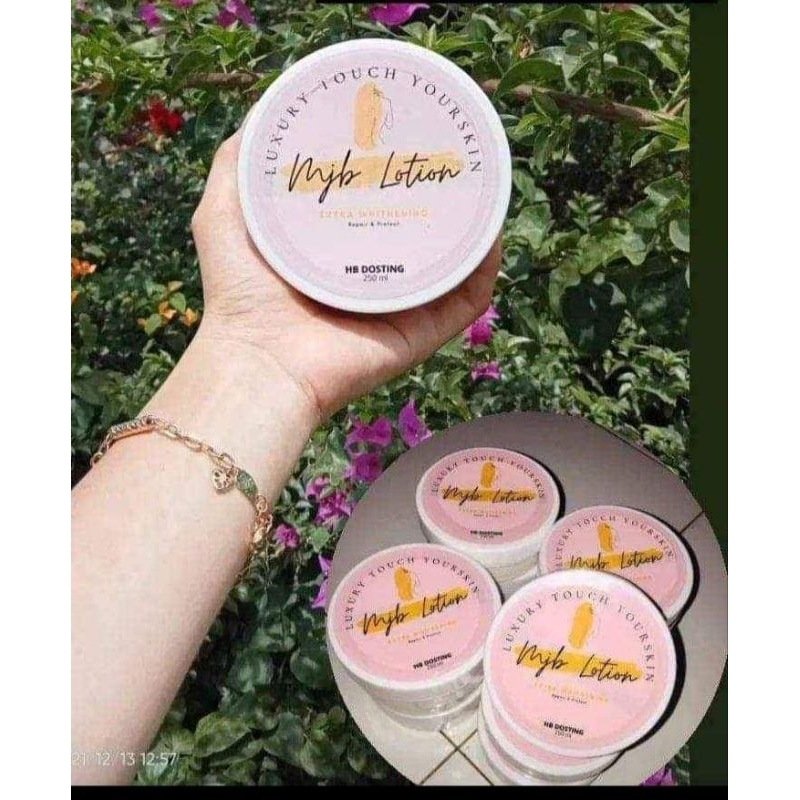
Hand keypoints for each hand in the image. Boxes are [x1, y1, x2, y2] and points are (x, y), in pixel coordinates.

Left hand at [191, 125, 501, 423]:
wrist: (261, 364)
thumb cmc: (240, 294)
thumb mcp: (225, 213)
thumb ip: (239, 165)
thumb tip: (265, 110)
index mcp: (334, 252)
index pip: (373, 207)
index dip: (390, 174)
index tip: (405, 135)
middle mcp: (371, 277)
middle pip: (417, 231)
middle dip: (439, 196)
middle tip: (452, 156)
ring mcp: (401, 308)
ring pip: (450, 262)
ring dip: (473, 226)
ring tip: (484, 185)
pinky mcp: (422, 334)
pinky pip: (465, 300)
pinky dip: (484, 270)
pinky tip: (492, 234)